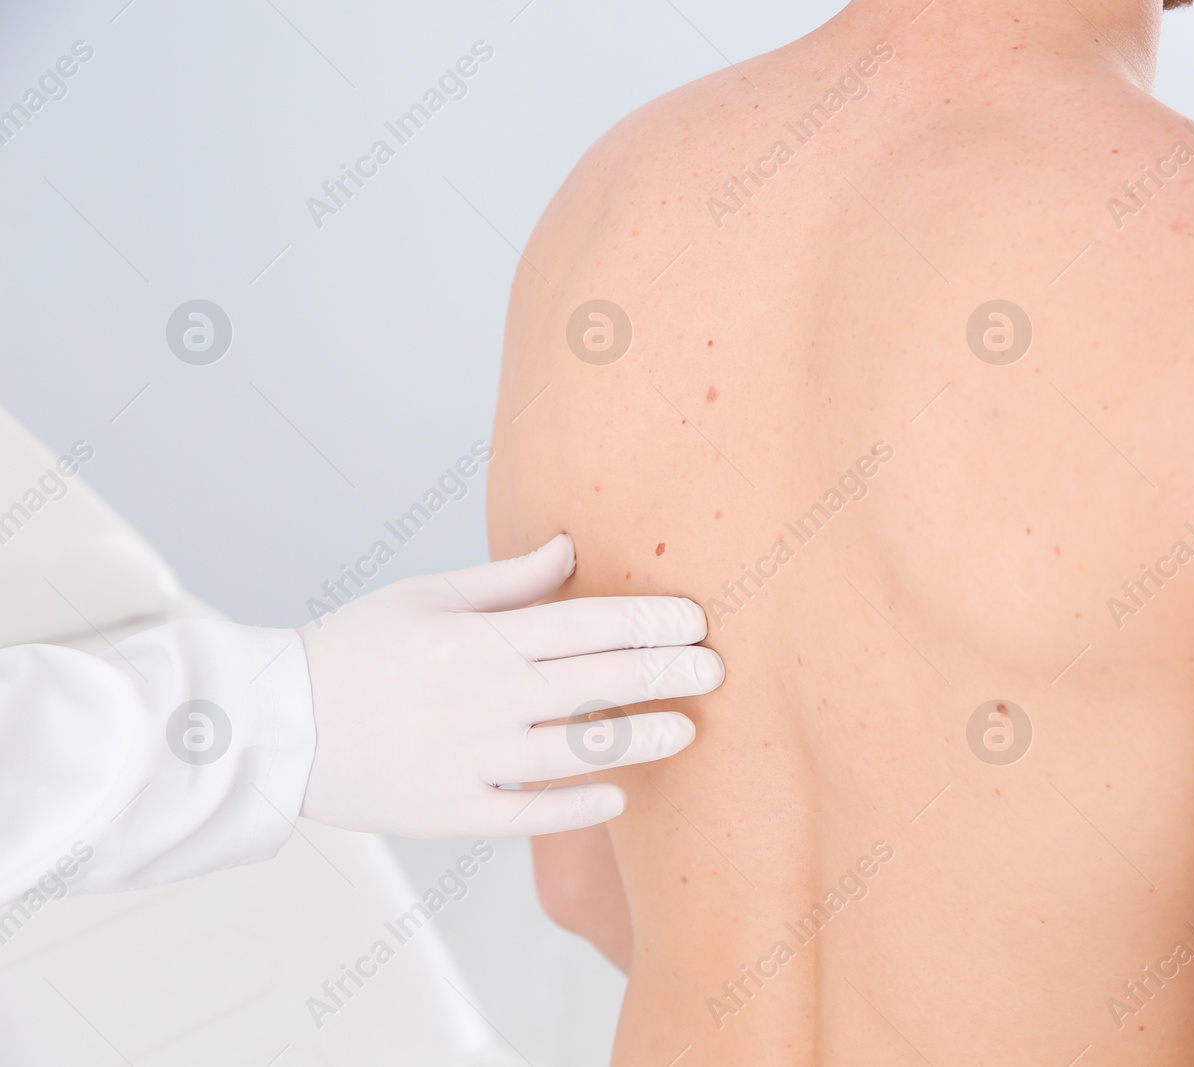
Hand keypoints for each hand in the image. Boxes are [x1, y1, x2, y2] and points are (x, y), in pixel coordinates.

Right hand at [296, 534, 721, 837]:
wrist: (274, 724)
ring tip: (688, 730)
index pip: (585, 624)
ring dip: (640, 739)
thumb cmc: (353, 650)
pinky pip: (527, 815)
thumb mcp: (424, 596)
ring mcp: (466, 759)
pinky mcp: (449, 811)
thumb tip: (571, 547)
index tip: (695, 619)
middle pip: (595, 683)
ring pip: (574, 750)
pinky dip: (576, 806)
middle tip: (717, 670)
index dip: (648, 621)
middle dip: (665, 673)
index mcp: (475, 638)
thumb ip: (506, 581)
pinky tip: (619, 797)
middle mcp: (480, 697)